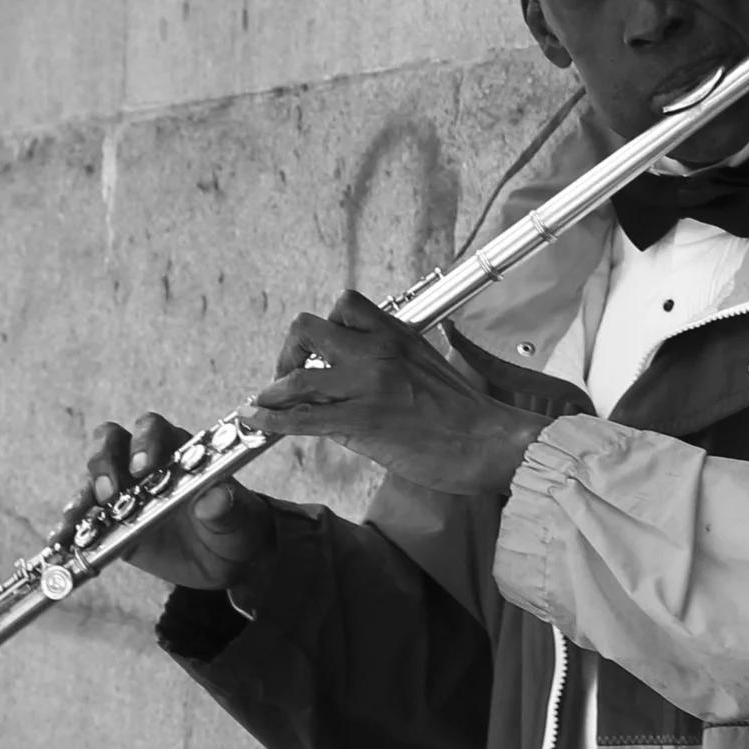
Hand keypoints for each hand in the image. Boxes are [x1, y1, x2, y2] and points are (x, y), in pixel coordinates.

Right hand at [57, 415, 280, 603]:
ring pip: (92, 478)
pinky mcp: (110, 521)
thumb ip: (227, 507)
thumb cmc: (235, 525)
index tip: (142, 468)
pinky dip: (71, 527)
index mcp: (176, 450)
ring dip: (82, 494)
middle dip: (104, 461)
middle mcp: (144, 463)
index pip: (152, 430)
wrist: (226, 561)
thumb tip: (215, 498)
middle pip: (110, 442)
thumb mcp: (239, 518)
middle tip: (110, 492)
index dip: (143, 442)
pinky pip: (84, 518)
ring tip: (77, 517)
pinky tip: (61, 541)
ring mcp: (124, 491)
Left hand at [252, 294, 543, 498]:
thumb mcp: (428, 371)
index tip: (319, 353)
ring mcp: (368, 385)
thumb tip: (354, 385)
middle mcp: (377, 351)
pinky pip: (302, 418)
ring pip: (298, 376)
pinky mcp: (362, 421)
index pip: (345, 305)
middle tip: (291, 377)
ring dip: (273, 393)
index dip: (323, 327)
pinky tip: (256, 423)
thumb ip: (391, 366)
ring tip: (265, 406)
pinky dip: (270, 420)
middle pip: (307, 327)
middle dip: (288, 352)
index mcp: (396, 335)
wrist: (492, 442)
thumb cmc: (468, 416)